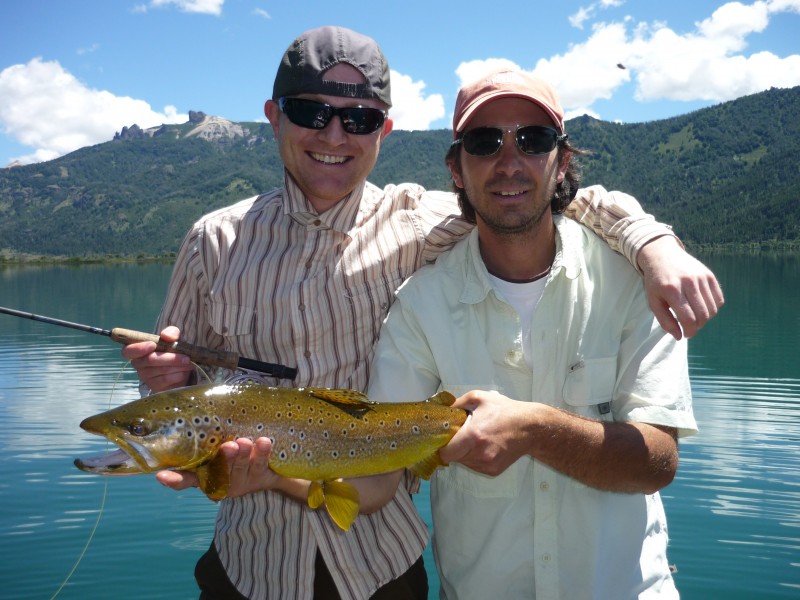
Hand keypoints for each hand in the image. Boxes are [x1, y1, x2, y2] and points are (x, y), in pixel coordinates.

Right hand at [120, 325, 192, 391]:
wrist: (182, 368)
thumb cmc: (173, 350)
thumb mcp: (174, 338)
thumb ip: (171, 333)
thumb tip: (167, 336)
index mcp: (137, 350)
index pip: (128, 351)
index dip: (138, 348)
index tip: (153, 345)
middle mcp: (138, 364)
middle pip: (150, 360)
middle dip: (171, 358)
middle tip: (186, 358)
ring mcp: (145, 377)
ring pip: (161, 371)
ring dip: (178, 367)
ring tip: (188, 363)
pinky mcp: (154, 386)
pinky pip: (166, 380)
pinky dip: (179, 375)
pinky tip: (184, 372)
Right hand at [155, 437, 282, 498]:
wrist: (270, 466)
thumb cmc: (235, 449)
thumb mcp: (217, 442)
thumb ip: (205, 432)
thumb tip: (189, 406)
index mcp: (205, 472)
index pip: (185, 479)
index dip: (174, 479)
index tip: (161, 475)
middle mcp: (221, 478)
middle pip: (219, 471)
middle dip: (224, 459)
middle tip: (228, 446)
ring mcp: (241, 479)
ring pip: (241, 468)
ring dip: (243, 455)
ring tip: (246, 442)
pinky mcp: (261, 476)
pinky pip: (262, 464)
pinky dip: (263, 453)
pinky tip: (264, 441)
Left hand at [439, 390, 535, 476]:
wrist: (530, 428)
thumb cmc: (504, 410)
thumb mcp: (479, 398)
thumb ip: (457, 404)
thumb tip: (440, 410)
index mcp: (473, 435)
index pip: (445, 452)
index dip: (441, 446)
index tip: (444, 438)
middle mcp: (479, 454)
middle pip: (453, 458)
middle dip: (453, 447)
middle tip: (461, 435)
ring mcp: (487, 464)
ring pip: (464, 462)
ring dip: (464, 452)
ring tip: (476, 438)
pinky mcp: (493, 471)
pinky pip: (475, 466)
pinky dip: (475, 457)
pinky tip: (485, 445)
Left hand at [638, 236, 724, 339]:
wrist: (662, 255)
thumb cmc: (656, 282)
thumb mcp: (653, 301)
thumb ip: (665, 320)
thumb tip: (679, 336)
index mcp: (672, 290)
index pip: (688, 318)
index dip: (689, 331)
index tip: (686, 334)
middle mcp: (689, 283)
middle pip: (703, 315)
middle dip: (698, 327)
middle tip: (690, 327)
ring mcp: (701, 277)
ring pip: (713, 309)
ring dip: (705, 318)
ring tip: (695, 316)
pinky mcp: (709, 275)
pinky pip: (718, 299)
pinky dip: (713, 308)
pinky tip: (701, 306)